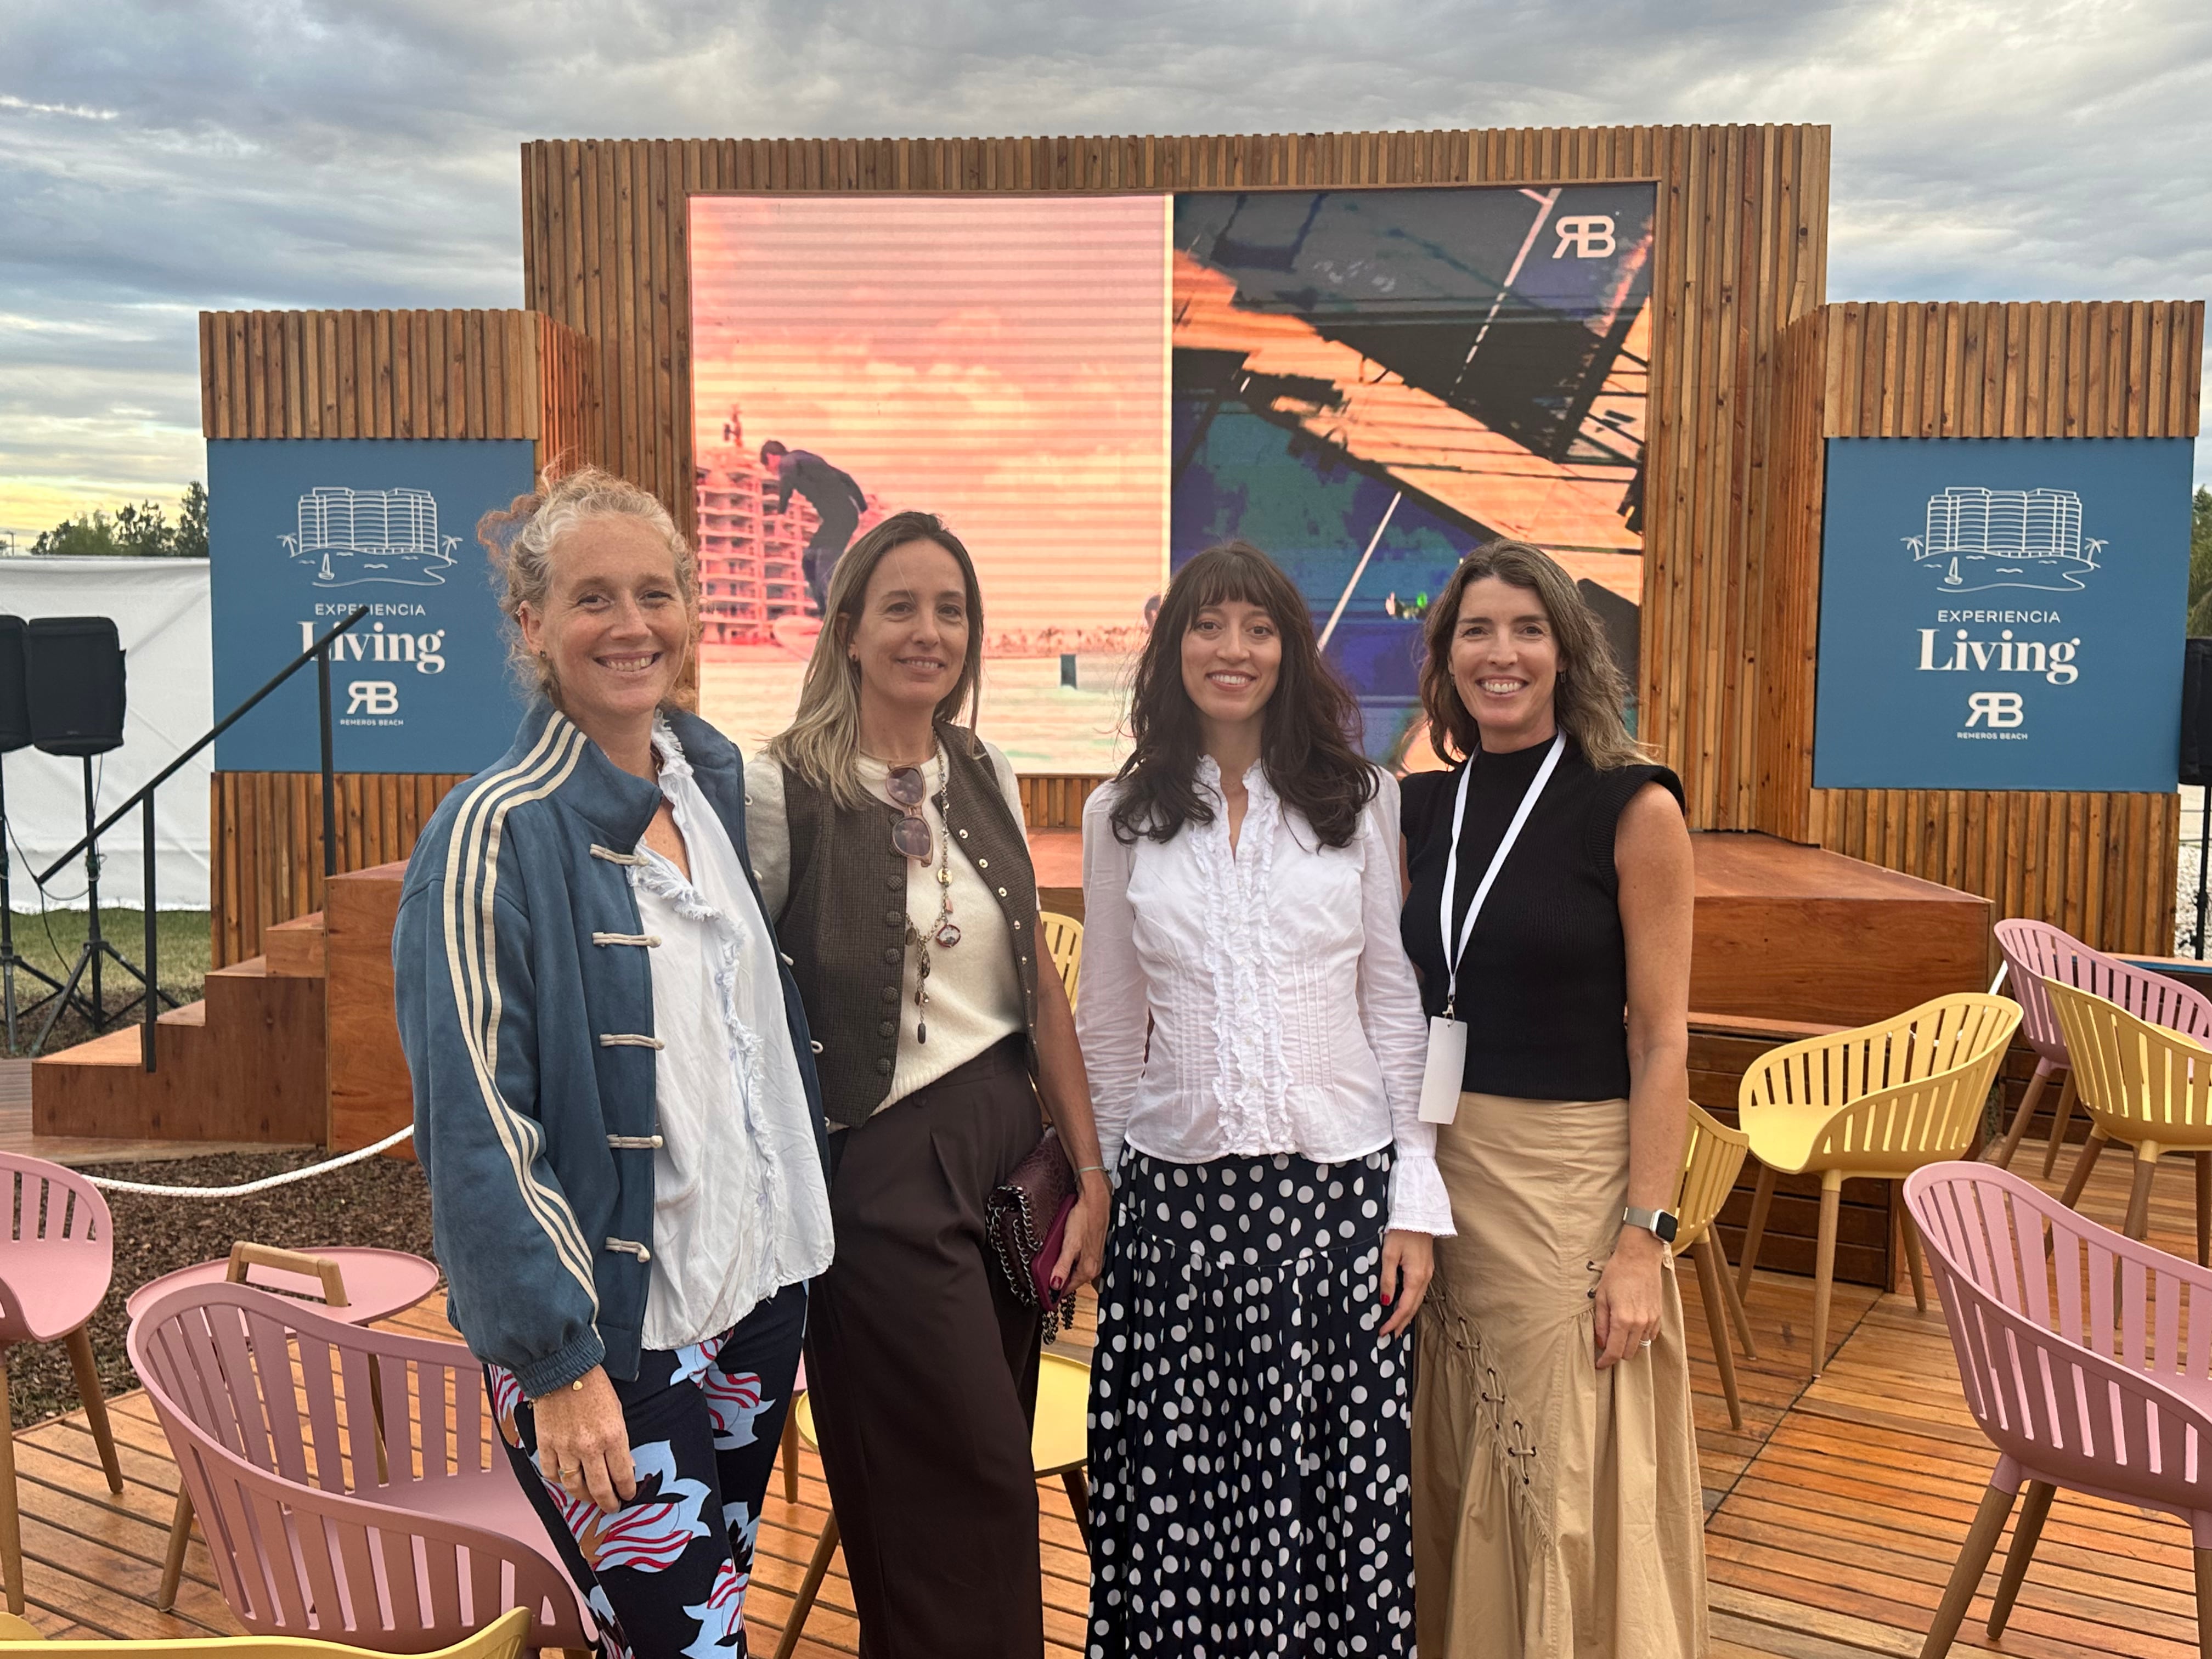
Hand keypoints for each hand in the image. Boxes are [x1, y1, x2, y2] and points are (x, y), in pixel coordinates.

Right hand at [530, 1368, 634, 1514]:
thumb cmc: (593, 1385)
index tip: (627, 1496)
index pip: (622, 1476)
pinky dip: (557, 1479)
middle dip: (607, 1503)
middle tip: (610, 1507)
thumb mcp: (617, 1412)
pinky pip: (551, 1472)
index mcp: (613, 1436)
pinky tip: (564, 1478)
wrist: (563, 1368)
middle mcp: (590, 1446)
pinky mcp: (546, 1444)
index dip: (625, 1491)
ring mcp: (566, 1447)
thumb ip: (619, 1441)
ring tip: (588, 1497)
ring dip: (582, 1496)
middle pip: (599, 1488)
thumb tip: (624, 1466)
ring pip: (573, 1486)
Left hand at [1052, 1173, 1111, 1295]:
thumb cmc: (1084, 1219)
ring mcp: (1093, 1258)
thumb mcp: (1069, 1245)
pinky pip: (1077, 1260)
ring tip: (1052, 1256)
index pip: (1067, 1289)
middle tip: (1044, 1270)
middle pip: (1070, 1280)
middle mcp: (1093, 1267)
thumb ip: (1062, 1267)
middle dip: (1057, 1277)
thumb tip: (1054, 1285)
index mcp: (1088, 1270)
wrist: (1095, 1201)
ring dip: (1062, 1266)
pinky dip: (1068, 1257)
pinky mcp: (1091, 1250)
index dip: (1052, 1290)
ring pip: (1073, 1269)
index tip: (1041, 1290)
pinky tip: (1062, 1247)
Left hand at [1377, 1229, 1434, 1339]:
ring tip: (1396, 1326)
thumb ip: (1387, 1279)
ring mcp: (1428, 1273)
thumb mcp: (1389, 1255)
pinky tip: (1405, 1305)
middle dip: (1401, 1323)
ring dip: (1407, 1314)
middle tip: (1390, 1336)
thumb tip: (1386, 1302)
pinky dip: (1411, 1303)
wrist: (1419, 1214)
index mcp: (1416, 1277)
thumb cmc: (1401, 1232)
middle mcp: (1425, 1278)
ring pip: (1418, 1300)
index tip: (1383, 1333)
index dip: (1394, 1322)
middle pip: (1413, 1307)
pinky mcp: (1426, 1268)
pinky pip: (1419, 1291)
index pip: (1404, 1307)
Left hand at [1593, 1230, 1665, 1369]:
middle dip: (1616, 1353)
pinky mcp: (1658, 1315)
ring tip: (1618, 1333)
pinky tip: (1631, 1326)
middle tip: (1606, 1345)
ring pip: (1640, 1346)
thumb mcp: (1601, 1297)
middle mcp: (1639, 1323)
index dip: (1605, 1361)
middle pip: (1628, 1353)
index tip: (1599, 1364)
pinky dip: (1640, 1336)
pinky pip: (1650, 1335)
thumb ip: (1600, 1323)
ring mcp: (1651, 1320)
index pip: (1614, 1352)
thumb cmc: (1617, 1274)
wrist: (1639, 1258)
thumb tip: (1600, 1342)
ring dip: (1628, 1345)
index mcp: (1622, 1320)